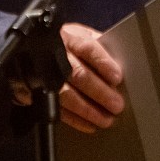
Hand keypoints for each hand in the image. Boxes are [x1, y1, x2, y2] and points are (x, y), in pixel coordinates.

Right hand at [10, 22, 124, 133]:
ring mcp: (44, 74)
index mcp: (70, 37)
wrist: (35, 49)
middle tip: (116, 104)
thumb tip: (124, 62)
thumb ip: (101, 47)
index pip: (87, 48)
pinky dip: (74, 119)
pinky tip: (89, 124)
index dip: (103, 63)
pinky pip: (56, 109)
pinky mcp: (35, 92)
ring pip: (66, 94)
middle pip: (78, 74)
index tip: (117, 77)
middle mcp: (56, 54)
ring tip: (105, 119)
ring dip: (87, 110)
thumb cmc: (69, 45)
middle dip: (99, 92)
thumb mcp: (83, 37)